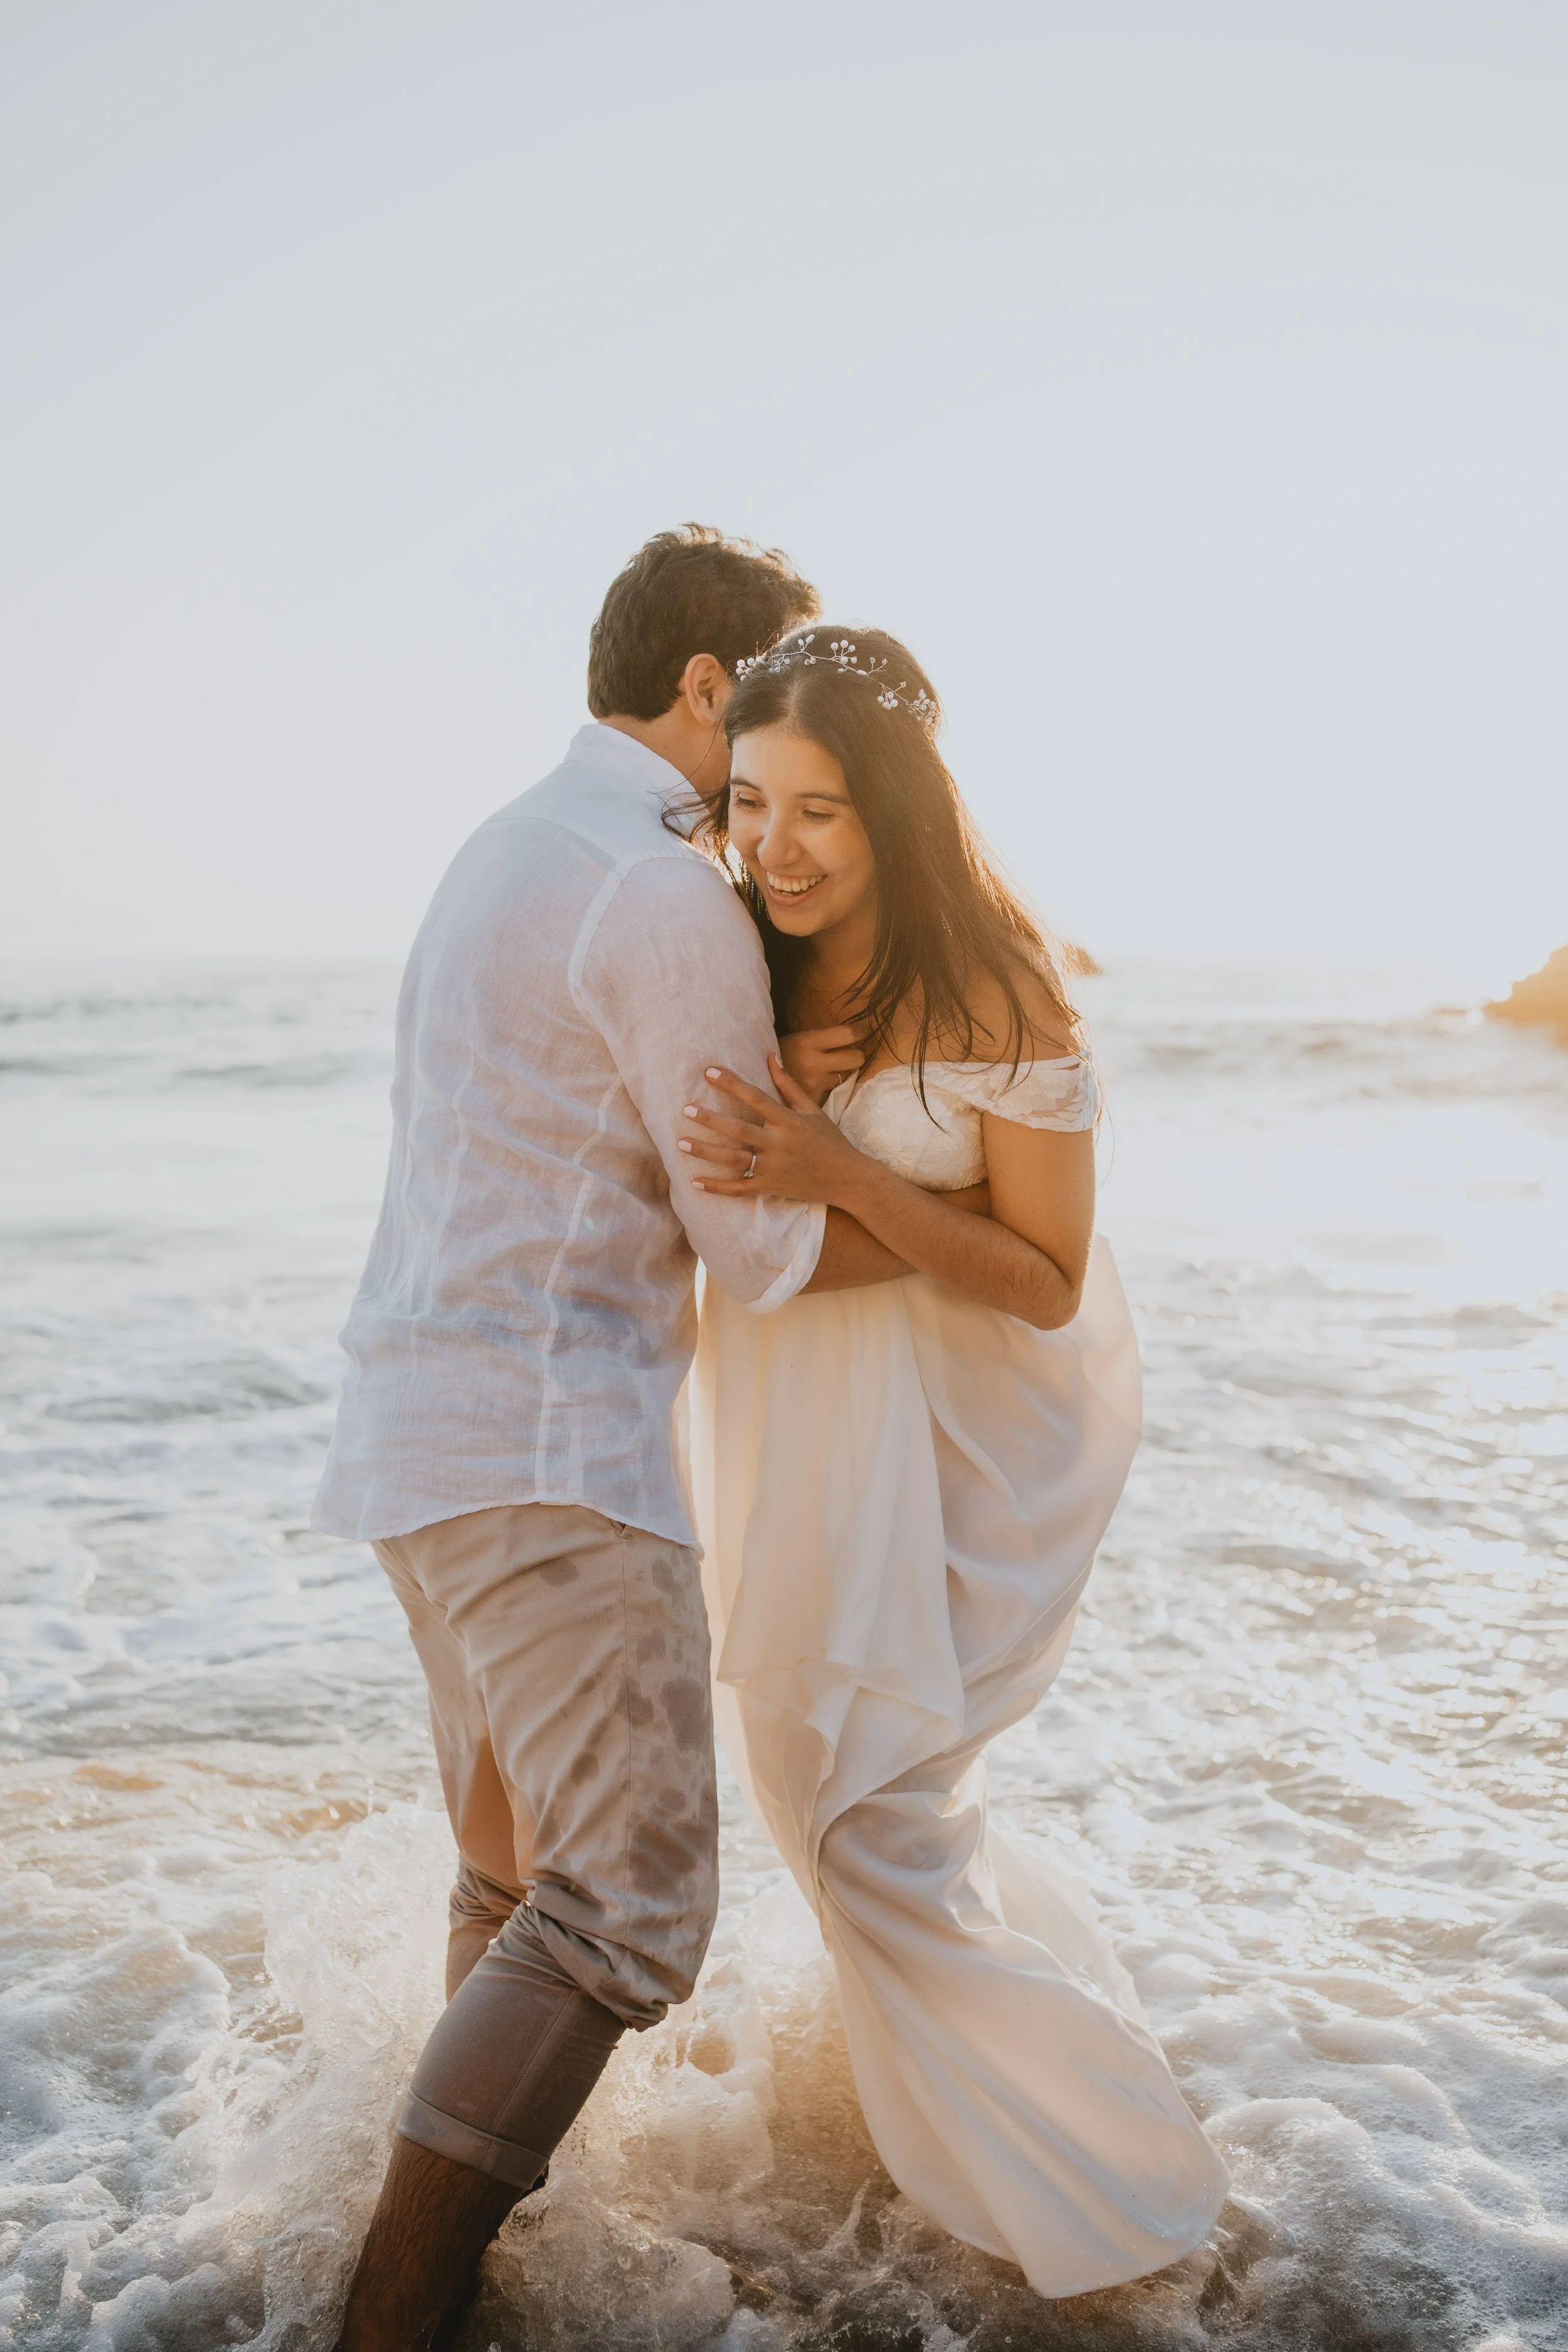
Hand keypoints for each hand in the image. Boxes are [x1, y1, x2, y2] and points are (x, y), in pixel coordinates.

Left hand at [678, 1056, 875, 1205]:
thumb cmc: (830, 1141)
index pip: (755, 1097)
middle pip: (739, 1130)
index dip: (731, 1083)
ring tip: (681, 1143)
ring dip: (706, 1151)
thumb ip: (788, 1085)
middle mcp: (779, 1144)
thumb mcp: (812, 1110)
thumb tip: (770, 1056)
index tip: (708, 1071)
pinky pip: (740, 1189)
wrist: (848, 1179)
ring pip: (734, 1159)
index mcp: (789, 1121)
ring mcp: (774, 1168)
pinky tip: (695, 1182)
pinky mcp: (771, 1187)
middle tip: (686, 1109)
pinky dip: (718, 1188)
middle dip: (711, 1119)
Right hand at [777, 1023, 867, 1105]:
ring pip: (847, 1076)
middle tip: (849, 1054)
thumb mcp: (796, 1041)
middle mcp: (815, 1063)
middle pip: (856, 1058)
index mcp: (807, 1042)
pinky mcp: (815, 1101)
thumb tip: (852, 1034)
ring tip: (828, 1071)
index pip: (847, 1034)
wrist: (754, 1084)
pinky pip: (833, 1091)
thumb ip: (820, 1040)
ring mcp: (816, 1084)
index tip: (864, 1030)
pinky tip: (820, 1085)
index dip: (860, 1031)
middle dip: (855, 1056)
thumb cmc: (778, 1057)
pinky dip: (829, 1088)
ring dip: (841, 1074)